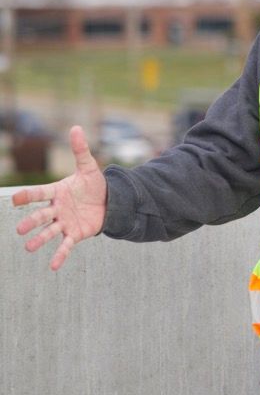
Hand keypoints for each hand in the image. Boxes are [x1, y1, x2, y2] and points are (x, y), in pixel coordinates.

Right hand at [13, 125, 106, 270]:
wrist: (109, 201)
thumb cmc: (94, 185)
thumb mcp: (89, 167)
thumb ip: (80, 150)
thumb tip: (76, 128)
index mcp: (57, 192)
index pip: (40, 193)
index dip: (29, 196)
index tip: (16, 199)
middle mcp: (57, 209)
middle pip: (41, 215)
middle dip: (31, 222)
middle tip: (20, 229)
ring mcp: (64, 222)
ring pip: (49, 232)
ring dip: (39, 239)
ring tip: (29, 247)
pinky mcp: (75, 234)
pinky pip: (65, 246)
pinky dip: (59, 256)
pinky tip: (53, 267)